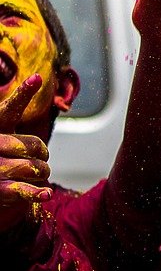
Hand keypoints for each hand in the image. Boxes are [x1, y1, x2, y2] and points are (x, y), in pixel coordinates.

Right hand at [0, 76, 53, 231]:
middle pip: (33, 146)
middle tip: (41, 156)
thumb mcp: (4, 126)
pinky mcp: (0, 190)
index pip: (10, 109)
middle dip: (43, 152)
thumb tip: (36, 77)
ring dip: (43, 171)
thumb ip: (16, 106)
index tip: (37, 78)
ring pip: (34, 168)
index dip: (23, 94)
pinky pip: (23, 190)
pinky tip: (46, 194)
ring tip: (38, 172)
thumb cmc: (0, 151)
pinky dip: (37, 193)